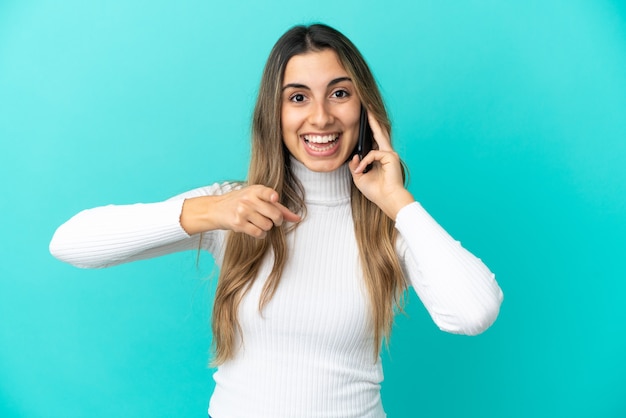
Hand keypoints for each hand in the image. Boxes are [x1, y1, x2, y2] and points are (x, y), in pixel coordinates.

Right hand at [181, 185, 300, 237]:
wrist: (217, 209)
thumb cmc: (242, 202)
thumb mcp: (257, 199)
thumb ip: (278, 207)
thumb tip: (297, 218)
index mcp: (255, 190)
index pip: (266, 192)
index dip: (271, 197)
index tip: (274, 199)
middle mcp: (248, 199)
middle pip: (274, 214)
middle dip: (277, 220)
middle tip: (273, 220)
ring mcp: (242, 211)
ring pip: (267, 226)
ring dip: (266, 228)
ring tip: (258, 223)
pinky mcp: (238, 223)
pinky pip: (259, 233)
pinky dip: (260, 234)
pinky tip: (255, 229)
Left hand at [348, 110, 414, 219]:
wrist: (388, 200)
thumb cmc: (376, 191)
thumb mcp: (360, 177)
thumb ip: (356, 166)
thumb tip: (354, 156)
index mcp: (379, 158)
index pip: (373, 140)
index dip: (369, 130)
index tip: (364, 119)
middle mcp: (386, 153)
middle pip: (379, 132)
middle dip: (373, 119)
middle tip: (368, 106)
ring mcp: (389, 154)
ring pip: (379, 135)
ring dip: (373, 122)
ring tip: (367, 111)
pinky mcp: (390, 157)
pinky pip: (372, 154)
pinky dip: (365, 162)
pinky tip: (362, 170)